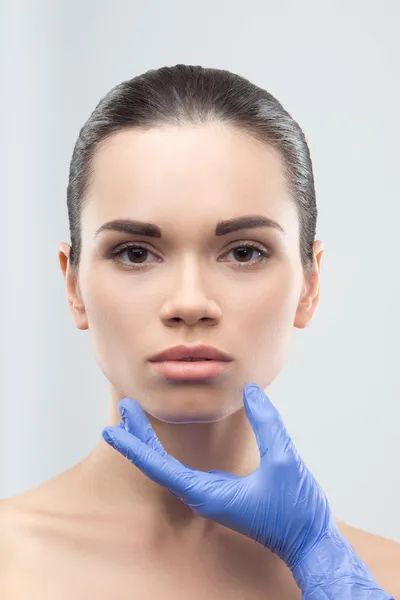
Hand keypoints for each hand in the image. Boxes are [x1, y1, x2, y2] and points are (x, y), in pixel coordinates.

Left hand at [102, 383, 331, 570]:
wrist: (308, 541)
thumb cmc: (297, 511)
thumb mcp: (284, 460)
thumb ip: (267, 423)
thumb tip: (251, 391)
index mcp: (208, 494)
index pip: (160, 468)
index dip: (135, 447)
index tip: (112, 430)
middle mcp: (201, 497)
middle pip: (158, 466)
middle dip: (138, 437)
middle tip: (125, 407)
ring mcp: (208, 497)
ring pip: (168, 468)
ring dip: (150, 443)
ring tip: (136, 417)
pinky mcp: (217, 494)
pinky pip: (181, 471)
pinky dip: (166, 452)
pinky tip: (162, 439)